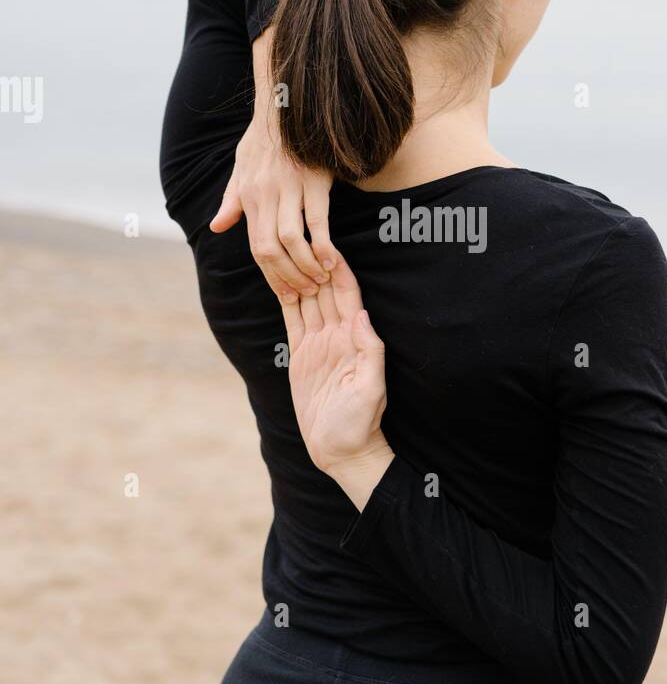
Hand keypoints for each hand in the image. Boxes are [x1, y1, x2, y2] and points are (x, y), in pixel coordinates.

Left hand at [209, 28, 339, 298]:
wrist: (286, 102)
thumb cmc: (265, 137)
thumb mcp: (241, 167)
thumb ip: (231, 200)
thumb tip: (217, 227)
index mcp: (248, 196)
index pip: (255, 246)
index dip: (270, 275)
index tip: (285, 294)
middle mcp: (265, 194)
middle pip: (270, 249)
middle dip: (287, 278)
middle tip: (304, 294)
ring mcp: (289, 187)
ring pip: (292, 240)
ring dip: (306, 266)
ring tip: (320, 281)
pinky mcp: (313, 180)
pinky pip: (317, 221)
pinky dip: (323, 245)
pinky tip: (332, 261)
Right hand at [280, 256, 393, 508]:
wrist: (342, 449)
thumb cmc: (361, 422)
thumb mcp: (371, 388)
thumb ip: (370, 351)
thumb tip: (361, 315)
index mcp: (354, 339)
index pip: (347, 295)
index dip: (339, 270)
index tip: (329, 243)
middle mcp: (336, 335)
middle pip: (326, 290)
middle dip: (316, 262)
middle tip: (301, 234)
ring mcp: (318, 343)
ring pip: (307, 300)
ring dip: (299, 275)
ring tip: (285, 247)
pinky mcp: (301, 354)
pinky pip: (292, 320)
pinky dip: (285, 299)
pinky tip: (279, 280)